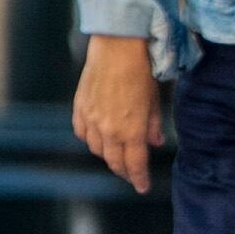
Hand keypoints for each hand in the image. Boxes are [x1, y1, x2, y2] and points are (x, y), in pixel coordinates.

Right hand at [73, 34, 164, 193]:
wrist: (117, 46)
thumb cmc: (141, 70)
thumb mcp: (155, 99)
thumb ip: (154, 124)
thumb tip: (155, 142)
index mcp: (132, 130)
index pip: (135, 164)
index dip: (139, 178)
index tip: (142, 187)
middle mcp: (109, 129)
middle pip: (114, 162)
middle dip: (124, 172)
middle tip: (131, 175)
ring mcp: (91, 119)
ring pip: (97, 150)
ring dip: (108, 156)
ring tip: (117, 156)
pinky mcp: (80, 108)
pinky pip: (82, 133)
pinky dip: (91, 140)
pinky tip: (98, 139)